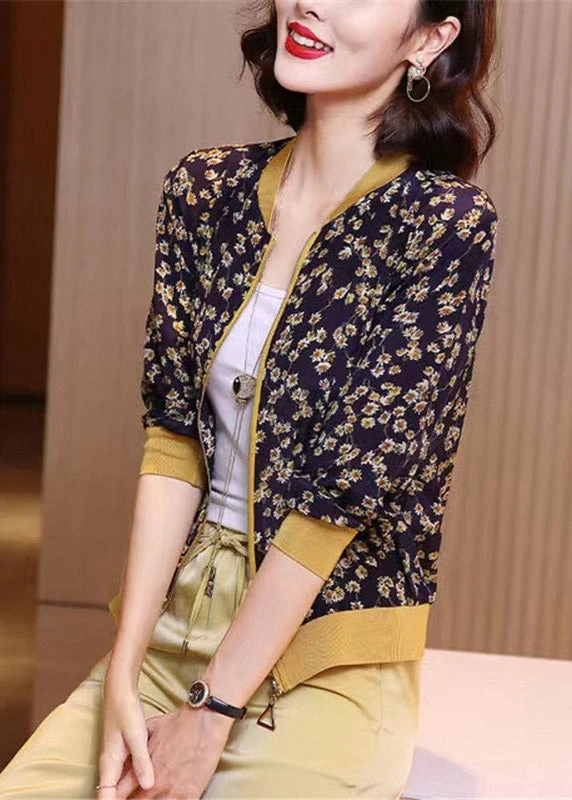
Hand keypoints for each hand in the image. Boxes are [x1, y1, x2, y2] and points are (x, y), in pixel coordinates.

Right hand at [97, 672, 155, 799]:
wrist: (120, 690)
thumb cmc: (125, 710)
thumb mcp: (136, 736)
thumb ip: (142, 761)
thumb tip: (147, 786)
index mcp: (109, 764)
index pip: (106, 797)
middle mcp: (110, 764)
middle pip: (113, 793)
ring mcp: (116, 758)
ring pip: (121, 784)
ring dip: (129, 793)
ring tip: (146, 797)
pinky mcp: (123, 751)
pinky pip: (127, 772)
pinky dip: (134, 780)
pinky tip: (147, 782)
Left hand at [115, 703, 234, 799]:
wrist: (205, 721)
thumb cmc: (179, 722)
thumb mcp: (150, 728)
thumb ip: (137, 746)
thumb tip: (127, 752)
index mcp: (142, 768)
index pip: (119, 793)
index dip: (116, 797)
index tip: (117, 796)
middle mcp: (155, 784)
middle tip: (135, 796)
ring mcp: (172, 792)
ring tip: (154, 796)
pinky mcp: (189, 795)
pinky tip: (169, 798)